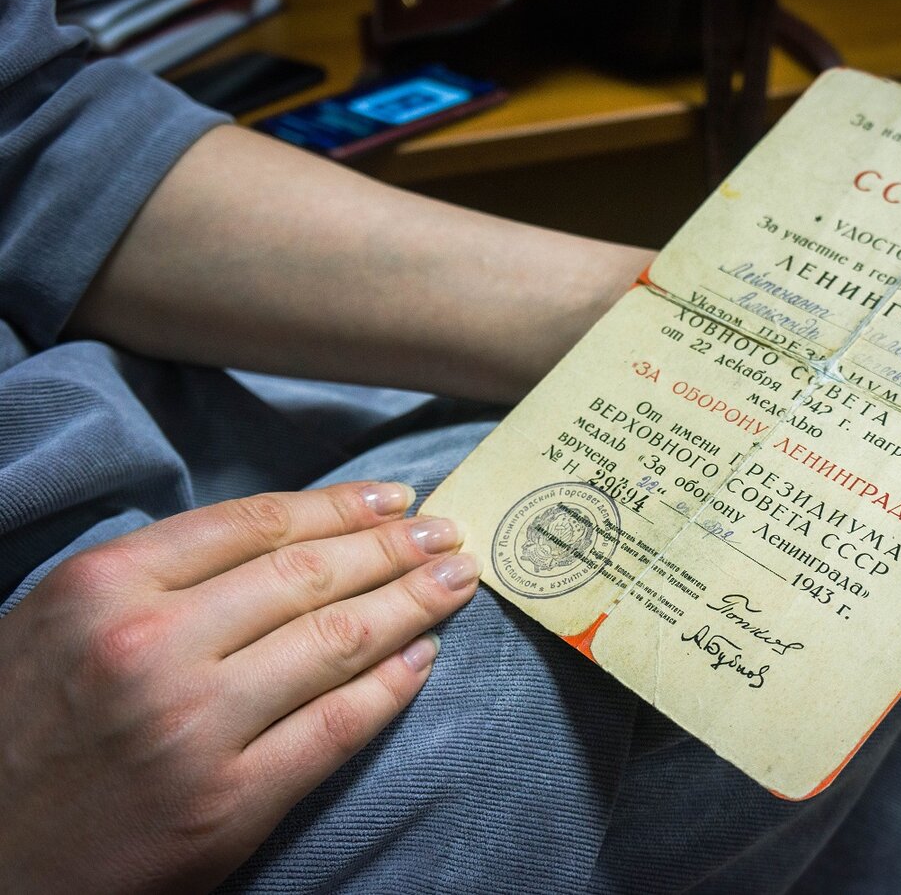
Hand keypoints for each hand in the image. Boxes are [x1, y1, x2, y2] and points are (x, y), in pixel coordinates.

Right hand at [0, 482, 477, 892]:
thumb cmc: (20, 728)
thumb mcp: (61, 620)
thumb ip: (158, 576)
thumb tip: (280, 541)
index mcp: (106, 586)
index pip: (256, 524)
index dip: (340, 505)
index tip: (396, 497)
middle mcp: (152, 646)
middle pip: (309, 576)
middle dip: (394, 548)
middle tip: (447, 534)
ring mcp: (193, 727)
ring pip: (336, 642)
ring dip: (412, 604)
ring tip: (455, 582)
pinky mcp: (227, 803)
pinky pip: (336, 727)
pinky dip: (392, 687)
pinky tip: (423, 658)